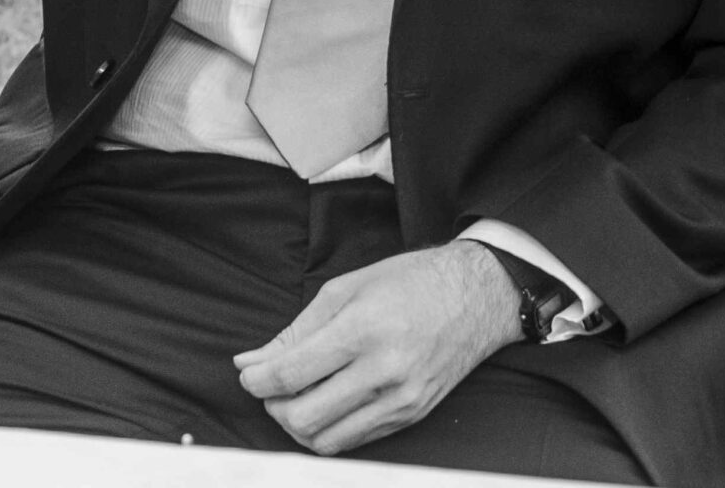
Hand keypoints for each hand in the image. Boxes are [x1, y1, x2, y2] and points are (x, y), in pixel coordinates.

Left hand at [232, 242, 521, 456]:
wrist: (476, 298)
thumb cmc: (406, 284)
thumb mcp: (342, 290)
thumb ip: (293, 333)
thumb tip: (249, 363)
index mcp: (362, 332)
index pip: (291, 375)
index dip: (256, 381)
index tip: (248, 375)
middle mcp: (384, 373)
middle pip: (303, 417)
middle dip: (273, 406)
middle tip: (270, 386)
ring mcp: (402, 401)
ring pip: (327, 440)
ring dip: (298, 424)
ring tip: (295, 396)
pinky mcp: (413, 416)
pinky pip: (356, 440)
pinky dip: (329, 429)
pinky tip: (325, 403)